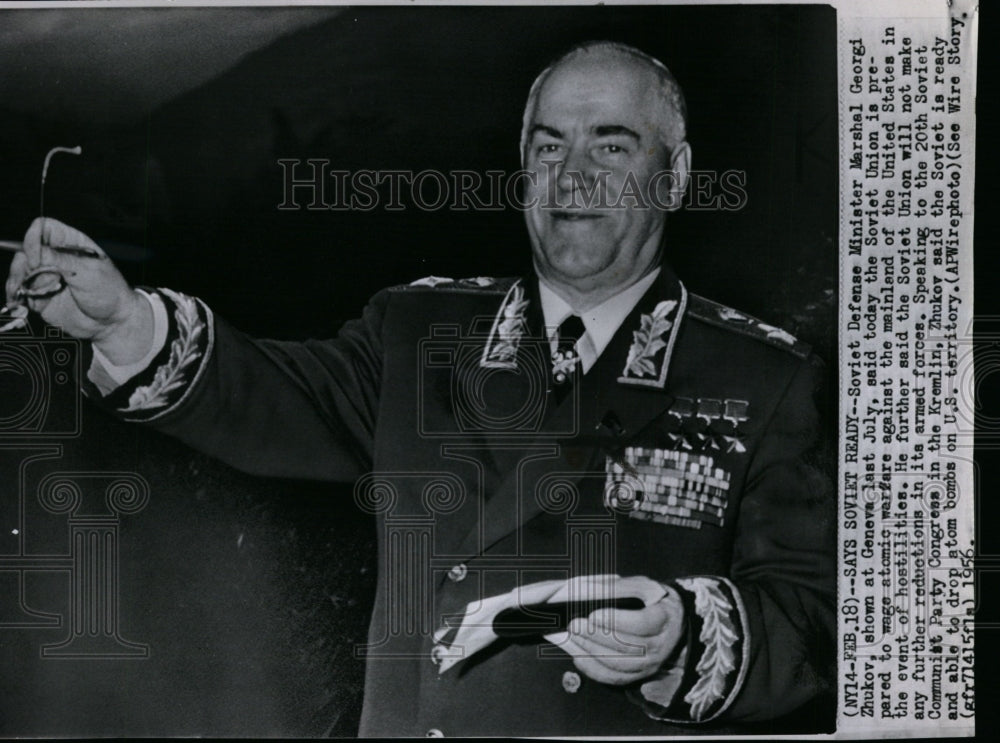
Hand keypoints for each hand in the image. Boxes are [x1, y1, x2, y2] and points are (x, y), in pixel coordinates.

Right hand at [5, 217, 151, 363]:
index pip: (44, 228)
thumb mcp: (88, 271)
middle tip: (36, 275)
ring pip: (19, 269)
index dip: (34, 238)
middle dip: (26, 263)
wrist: (111, 322)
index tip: (36, 255)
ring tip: (32, 291)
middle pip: (26, 249)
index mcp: (71, 243)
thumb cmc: (109, 293)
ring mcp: (45, 275)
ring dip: (19, 279)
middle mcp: (55, 257)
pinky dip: (15, 294)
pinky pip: (18, 290)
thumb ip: (59, 259)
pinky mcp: (39, 294)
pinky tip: (19, 300)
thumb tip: (34, 249)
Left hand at [562, 578, 684, 685]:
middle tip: (575, 624)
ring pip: (618, 664)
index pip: (642, 623)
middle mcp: (660, 646)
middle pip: (626, 646)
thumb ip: (618, 587)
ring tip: (572, 637)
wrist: (672, 625)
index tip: (594, 614)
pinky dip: (593, 668)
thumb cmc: (653, 602)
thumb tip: (589, 590)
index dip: (616, 620)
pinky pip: (613, 678)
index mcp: (664, 618)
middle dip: (596, 636)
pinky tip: (577, 654)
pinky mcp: (638, 675)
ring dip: (590, 651)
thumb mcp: (643, 586)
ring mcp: (650, 664)